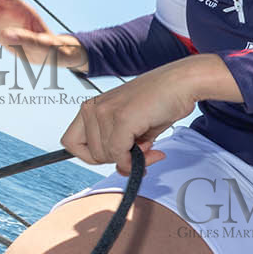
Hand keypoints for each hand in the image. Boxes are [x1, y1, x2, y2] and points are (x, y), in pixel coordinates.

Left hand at [59, 54, 231, 172]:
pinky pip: (120, 153)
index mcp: (92, 107)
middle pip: (91, 155)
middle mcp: (94, 108)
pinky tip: (150, 148)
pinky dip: (135, 159)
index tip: (114, 155)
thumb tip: (123, 169)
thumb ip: (123, 147)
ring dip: (132, 158)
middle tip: (141, 150)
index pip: (72, 143)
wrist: (180, 83)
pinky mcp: (121, 118)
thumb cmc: (160, 100)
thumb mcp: (135, 128)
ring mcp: (105, 112)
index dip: (92, 156)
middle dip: (118, 159)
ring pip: (107, 156)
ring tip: (148, 143)